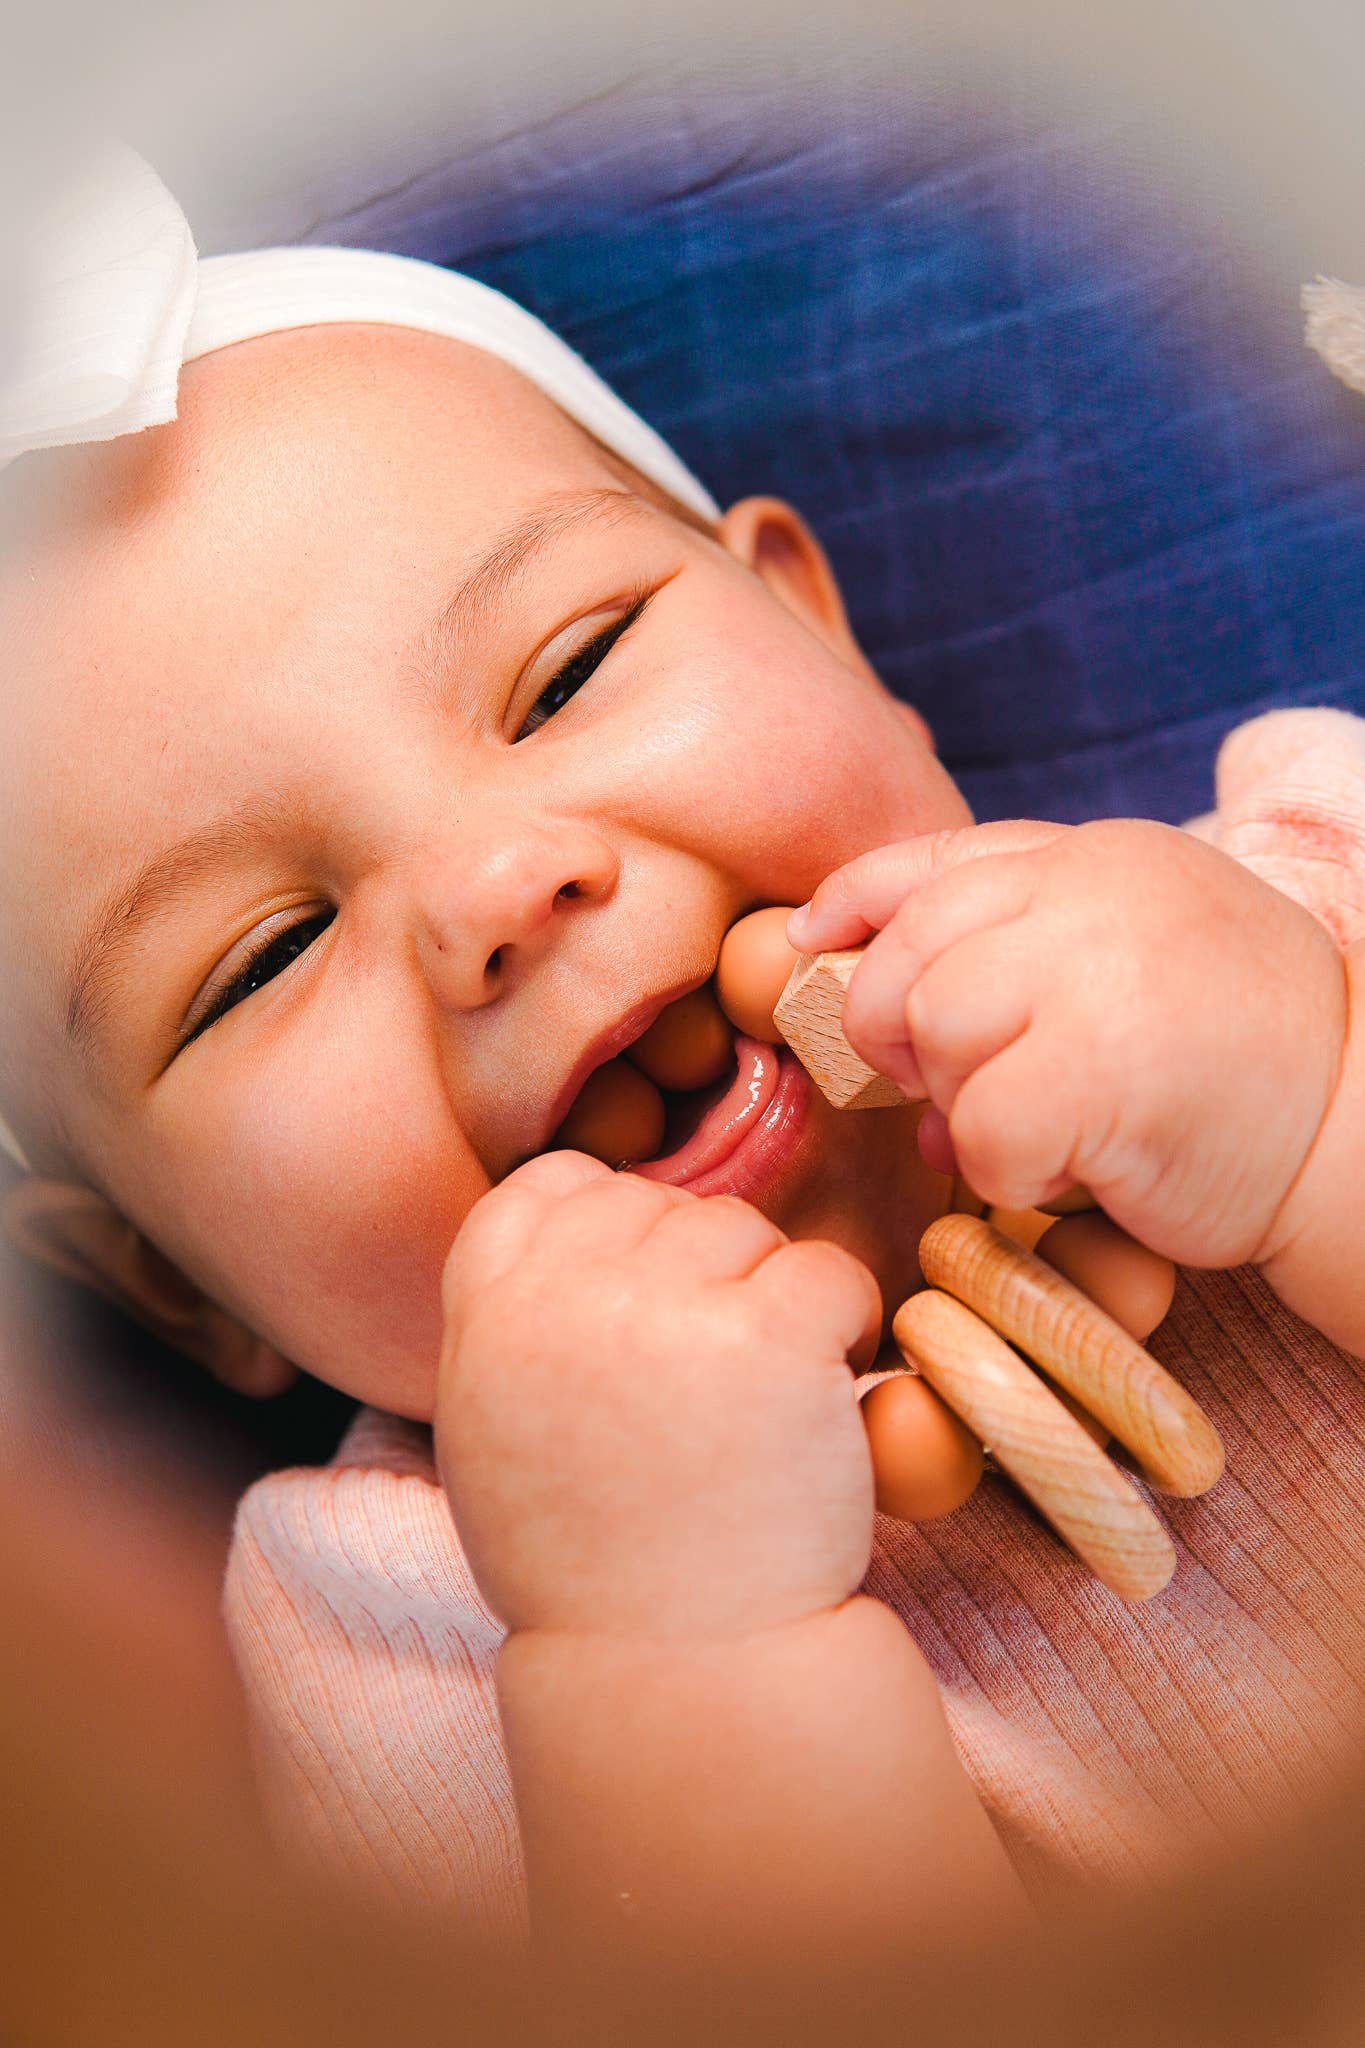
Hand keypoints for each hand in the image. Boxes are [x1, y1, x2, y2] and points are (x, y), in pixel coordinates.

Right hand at [435, 1152, 881, 1640]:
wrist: (680, 1672)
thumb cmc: (593, 1564)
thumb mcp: (493, 1434)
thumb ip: (517, 1322)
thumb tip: (581, 1226)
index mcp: (487, 1316)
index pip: (551, 1185)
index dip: (614, 1225)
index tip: (645, 1299)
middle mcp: (564, 1296)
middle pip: (661, 1205)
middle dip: (701, 1272)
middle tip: (712, 1381)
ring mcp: (667, 1309)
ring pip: (746, 1231)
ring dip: (772, 1299)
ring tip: (760, 1407)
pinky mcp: (769, 1338)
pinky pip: (828, 1271)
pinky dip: (846, 1324)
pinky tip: (826, 1399)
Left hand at [790, 818, 1347, 1268]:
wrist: (1362, 1131)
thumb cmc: (1240, 1064)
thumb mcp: (1131, 963)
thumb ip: (1018, 959)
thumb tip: (883, 1032)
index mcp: (1100, 857)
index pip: (937, 861)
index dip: (855, 903)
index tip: (811, 943)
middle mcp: (1094, 893)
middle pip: (910, 956)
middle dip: (905, 1035)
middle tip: (962, 1089)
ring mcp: (1099, 972)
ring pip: (936, 1034)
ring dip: (967, 1107)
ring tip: (1050, 1128)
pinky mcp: (1104, 1068)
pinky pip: (980, 1130)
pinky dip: (1007, 1175)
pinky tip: (1075, 1170)